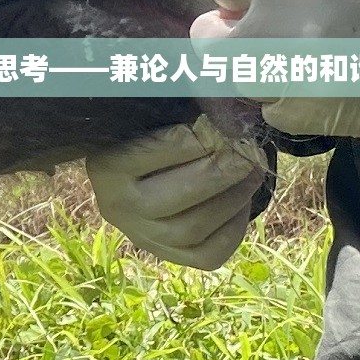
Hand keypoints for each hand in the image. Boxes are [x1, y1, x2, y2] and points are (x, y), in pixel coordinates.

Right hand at [86, 115, 269, 268]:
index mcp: (107, 167)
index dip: (199, 136)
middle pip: (179, 197)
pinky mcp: (170, 257)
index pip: (159, 151)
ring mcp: (144, 237)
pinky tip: (242, 201)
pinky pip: (209, 254)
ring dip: (234, 198)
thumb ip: (183, 108)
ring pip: (195, 228)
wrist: (135, 176)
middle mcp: (118, 208)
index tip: (222, 124)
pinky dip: (234, 229)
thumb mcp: (155, 116)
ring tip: (253, 171)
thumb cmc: (150, 134)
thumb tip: (225, 102)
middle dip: (222, 172)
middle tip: (248, 152)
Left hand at [198, 0, 359, 147]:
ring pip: (235, 79)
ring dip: (252, 69)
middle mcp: (290, 31)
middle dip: (223, 34)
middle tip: (254, 31)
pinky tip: (320, 86)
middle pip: (207, 40)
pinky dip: (285, 99)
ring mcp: (297, 81)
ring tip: (295, 58)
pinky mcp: (312, 119)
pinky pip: (271, 110)